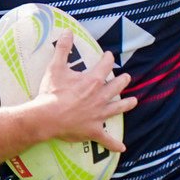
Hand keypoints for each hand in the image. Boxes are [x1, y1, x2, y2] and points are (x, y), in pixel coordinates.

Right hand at [31, 30, 136, 153]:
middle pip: (117, 86)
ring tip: (133, 101)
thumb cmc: (51, 92)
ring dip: (126, 104)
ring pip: (117, 108)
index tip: (108, 56)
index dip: (108, 59)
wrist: (46, 116)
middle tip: (125, 77)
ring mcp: (99, 114)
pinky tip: (121, 148)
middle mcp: (101, 96)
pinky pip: (106, 139)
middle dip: (121, 80)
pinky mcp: (94, 130)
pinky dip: (114, 144)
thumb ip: (63, 49)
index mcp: (93, 80)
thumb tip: (67, 32)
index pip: (106, 65)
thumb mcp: (56, 68)